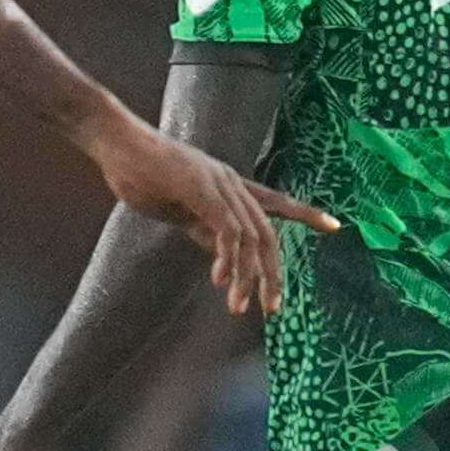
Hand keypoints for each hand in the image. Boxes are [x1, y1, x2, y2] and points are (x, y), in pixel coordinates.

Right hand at [82, 102, 334, 316]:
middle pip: (267, 232)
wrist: (115, 142)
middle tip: (272, 308)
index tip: (334, 225)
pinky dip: (229, 258)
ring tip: (239, 306)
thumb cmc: (141, 171)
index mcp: (228, 186)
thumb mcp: (178, 207)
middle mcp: (231, 183)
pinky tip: (221, 280)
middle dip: (273, 273)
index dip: (305, 213)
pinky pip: (226, 230)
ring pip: (250, 237)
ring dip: (246, 277)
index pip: (276, 200)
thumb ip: (201, 227)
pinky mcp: (200, 189)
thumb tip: (220, 254)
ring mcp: (218, 185)